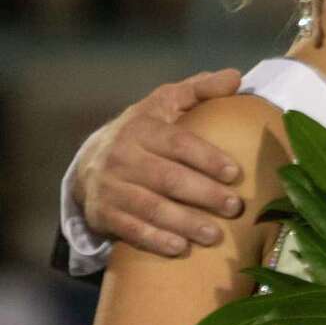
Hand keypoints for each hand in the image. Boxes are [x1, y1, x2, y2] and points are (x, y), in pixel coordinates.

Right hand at [76, 70, 243, 254]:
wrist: (90, 162)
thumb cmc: (144, 131)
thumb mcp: (165, 103)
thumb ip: (199, 90)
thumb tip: (235, 76)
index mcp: (142, 127)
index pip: (178, 143)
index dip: (207, 158)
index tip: (234, 174)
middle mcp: (123, 156)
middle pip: (168, 178)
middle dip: (204, 194)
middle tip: (235, 207)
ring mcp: (110, 186)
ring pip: (151, 207)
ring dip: (185, 223)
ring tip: (214, 234)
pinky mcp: (103, 213)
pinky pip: (131, 229)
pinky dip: (156, 240)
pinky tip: (181, 248)